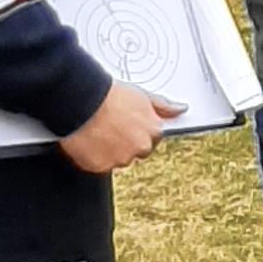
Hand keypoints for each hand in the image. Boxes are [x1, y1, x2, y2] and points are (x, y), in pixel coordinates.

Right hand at [58, 79, 184, 172]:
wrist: (81, 101)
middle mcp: (140, 147)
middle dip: (125, 143)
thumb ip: (163, 106)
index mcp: (153, 131)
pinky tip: (88, 141)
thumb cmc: (108, 95)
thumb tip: (181, 109)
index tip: (127, 125)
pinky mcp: (101, 167)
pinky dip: (94, 157)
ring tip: (97, 132)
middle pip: (136, 151)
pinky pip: (99, 166)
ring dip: (109, 150)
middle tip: (110, 128)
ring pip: (118, 160)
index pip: (152, 138)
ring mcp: (121, 159)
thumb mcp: (141, 95)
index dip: (137, 131)